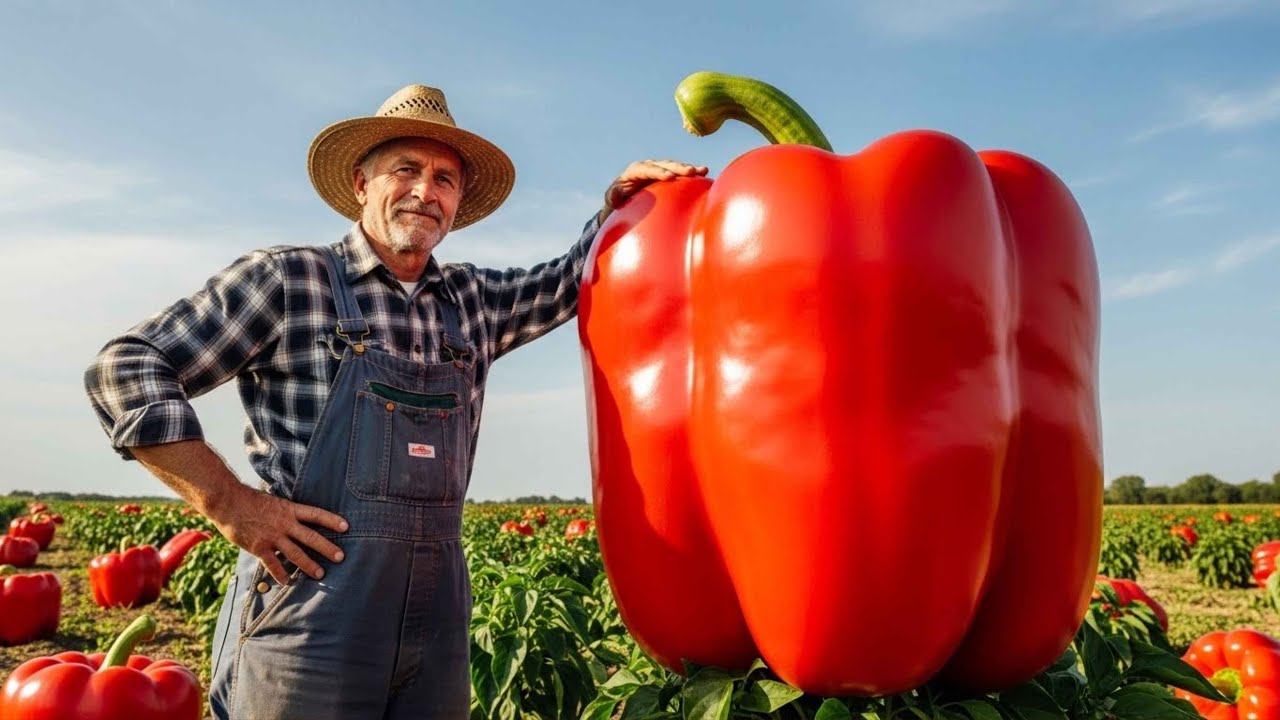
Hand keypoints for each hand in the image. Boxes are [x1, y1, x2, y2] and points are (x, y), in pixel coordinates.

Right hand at [207, 483, 347, 583]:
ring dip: (309, 565)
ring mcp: (272, 536)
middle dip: (327, 548)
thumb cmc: (250, 500)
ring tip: (320, 574)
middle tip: (341, 557)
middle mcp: (284, 523)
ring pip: (296, 553)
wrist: (227, 502)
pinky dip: (280, 574)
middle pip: (311, 537)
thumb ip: (286, 511)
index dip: (331, 520)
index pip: (315, 514)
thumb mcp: (273, 500)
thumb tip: (297, 517)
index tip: (346, 526)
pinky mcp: (259, 547)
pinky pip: (272, 564)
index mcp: (289, 509)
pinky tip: (287, 582)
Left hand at [601, 159, 708, 216]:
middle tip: (690, 172)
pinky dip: (692, 174)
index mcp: (636, 171)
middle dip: (678, 168)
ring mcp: (660, 170)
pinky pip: (680, 174)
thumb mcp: (612, 199)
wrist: (625, 199)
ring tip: (703, 170)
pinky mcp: (668, 176)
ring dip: (689, 168)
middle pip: (664, 165)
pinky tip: (705, 174)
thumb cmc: (617, 200)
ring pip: (675, 167)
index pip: (647, 169)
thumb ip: (613, 196)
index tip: (670, 177)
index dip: (658, 172)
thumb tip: (615, 195)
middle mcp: (649, 167)